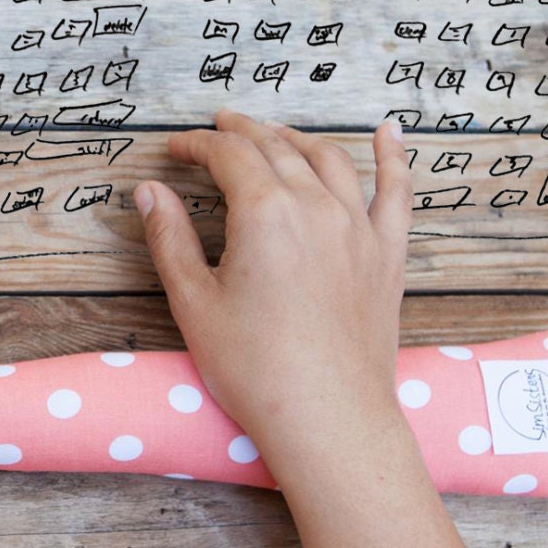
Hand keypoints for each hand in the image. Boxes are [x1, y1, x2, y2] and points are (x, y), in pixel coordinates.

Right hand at [134, 109, 411, 471]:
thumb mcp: (193, 302)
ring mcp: (358, 227)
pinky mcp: (387, 254)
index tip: (175, 148)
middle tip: (217, 130)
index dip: (196, 145)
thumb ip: (170, 238)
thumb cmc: (254, 369)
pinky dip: (393, 156)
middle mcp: (316, 207)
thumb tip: (150, 191)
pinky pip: (396, 191)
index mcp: (265, 214)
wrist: (327, 417)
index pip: (228, 156)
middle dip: (241, 133)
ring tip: (273, 134)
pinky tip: (390, 132)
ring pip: (328, 159)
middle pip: (275, 148)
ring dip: (295, 138)